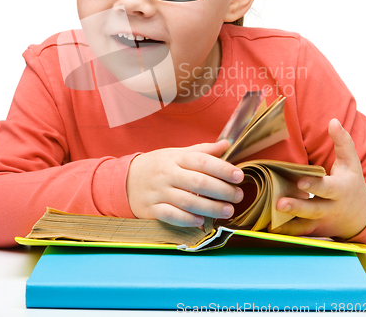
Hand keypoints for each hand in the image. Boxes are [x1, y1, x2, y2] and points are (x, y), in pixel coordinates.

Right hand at [126, 140, 244, 226]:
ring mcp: (158, 192)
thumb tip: (227, 144)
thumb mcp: (177, 154)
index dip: (222, 168)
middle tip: (238, 196)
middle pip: (198, 182)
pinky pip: (170, 215)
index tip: (239, 176)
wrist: (126, 179)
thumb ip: (202, 151)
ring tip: (228, 211)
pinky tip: (201, 221)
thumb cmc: (158, 166)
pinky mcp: (151, 209)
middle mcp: (168, 174)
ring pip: (187, 201)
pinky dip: (187, 219)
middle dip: (222, 190)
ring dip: (210, 207)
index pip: (202, 161)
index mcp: (176, 158)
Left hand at [270, 119, 365, 238]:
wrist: (361, 216)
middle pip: (313, 209)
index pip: (327, 188)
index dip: (314, 185)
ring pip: (304, 224)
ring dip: (287, 221)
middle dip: (297, 207)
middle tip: (279, 203)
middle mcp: (330, 208)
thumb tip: (334, 121)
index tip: (300, 181)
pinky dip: (285, 231)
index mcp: (339, 190)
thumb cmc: (351, 184)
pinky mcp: (313, 230)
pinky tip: (269, 226)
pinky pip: (299, 232)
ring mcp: (321, 221)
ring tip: (270, 215)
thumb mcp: (351, 163)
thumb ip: (342, 142)